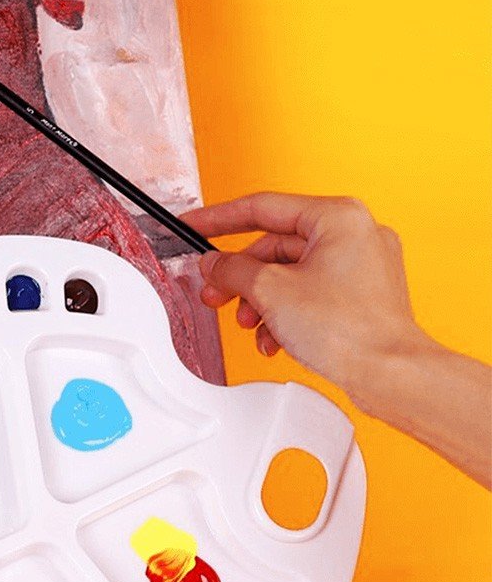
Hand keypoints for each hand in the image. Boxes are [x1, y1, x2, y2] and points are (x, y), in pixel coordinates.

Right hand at [182, 191, 490, 487]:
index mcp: (337, 217)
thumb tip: (214, 264)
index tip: (193, 224)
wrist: (388, 373)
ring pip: (289, 274)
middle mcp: (353, 234)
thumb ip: (233, 270)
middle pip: (274, 247)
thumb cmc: (349, 329)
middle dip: (241, 278)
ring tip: (249, 324)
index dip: (218, 219)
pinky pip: (308, 294)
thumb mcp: (270, 291)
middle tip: (215, 293)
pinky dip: (285, 313)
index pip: (262, 207)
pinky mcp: (361, 296)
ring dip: (260, 301)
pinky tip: (274, 338)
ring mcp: (360, 266)